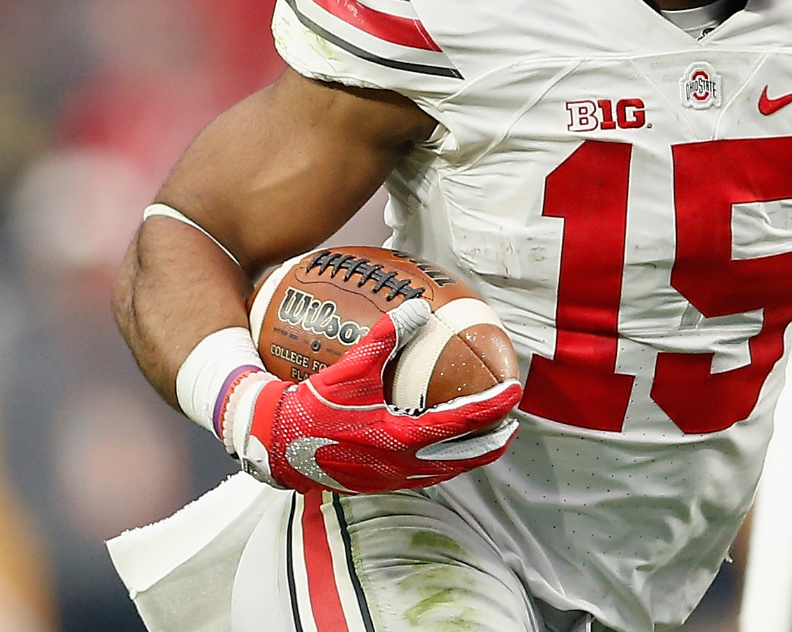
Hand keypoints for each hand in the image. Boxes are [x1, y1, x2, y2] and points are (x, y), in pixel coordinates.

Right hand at [221, 298, 521, 493]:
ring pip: (446, 470)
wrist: (276, 447)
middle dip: (493, 442)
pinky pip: (425, 475)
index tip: (515, 392)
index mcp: (401, 437)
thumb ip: (386, 336)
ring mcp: (393, 479)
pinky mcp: (380, 484)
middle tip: (512, 423)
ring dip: (471, 454)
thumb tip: (417, 306)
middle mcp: (403, 465)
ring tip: (487, 436)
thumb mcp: (350, 368)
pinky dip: (444, 461)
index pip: (462, 424)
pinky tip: (443, 446)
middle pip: (465, 458)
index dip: (493, 408)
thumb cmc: (313, 407)